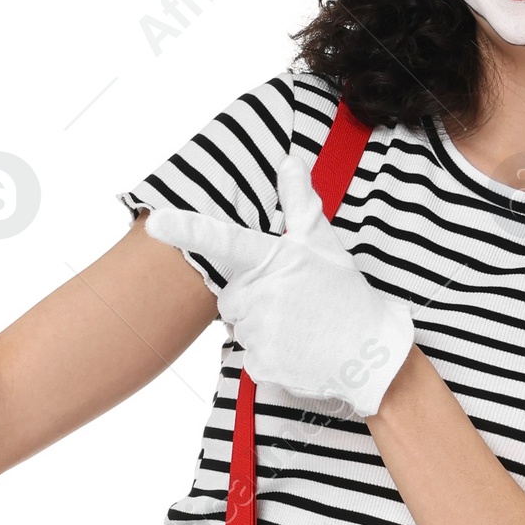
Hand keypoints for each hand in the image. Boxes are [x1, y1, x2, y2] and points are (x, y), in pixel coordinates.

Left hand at [145, 146, 412, 418]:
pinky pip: (250, 356)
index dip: (186, 229)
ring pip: (240, 327)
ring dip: (262, 327)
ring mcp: (260, 331)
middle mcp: (260, 294)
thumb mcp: (322, 243)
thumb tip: (291, 160)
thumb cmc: (344, 294)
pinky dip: (270, 355)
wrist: (368, 353)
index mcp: (271, 260)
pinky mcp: (262, 363)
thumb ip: (299, 202)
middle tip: (292, 303)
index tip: (155, 221)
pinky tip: (297, 349)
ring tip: (299, 327)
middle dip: (253, 300)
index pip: (223, 240)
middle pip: (230, 297)